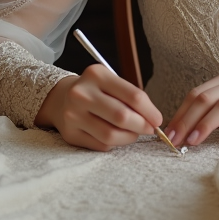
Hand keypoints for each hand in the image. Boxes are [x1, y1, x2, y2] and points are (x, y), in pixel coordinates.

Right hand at [35, 64, 163, 151]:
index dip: (150, 111)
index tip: (157, 119)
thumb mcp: (110, 83)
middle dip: (142, 126)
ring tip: (133, 133)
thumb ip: (130, 97)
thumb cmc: (95, 91)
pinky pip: (100, 145)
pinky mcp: (70, 133)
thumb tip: (153, 120)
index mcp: (96, 75)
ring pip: (111, 135)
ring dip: (129, 138)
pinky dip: (114, 144)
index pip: (133, 95)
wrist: (61, 98)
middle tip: (149, 129)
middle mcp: (82, 94)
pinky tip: (116, 137)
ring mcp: (73, 115)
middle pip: (122, 117)